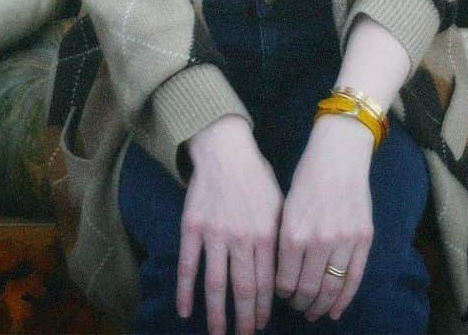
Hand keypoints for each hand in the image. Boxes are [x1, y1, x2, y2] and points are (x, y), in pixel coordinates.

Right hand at [179, 115, 283, 334]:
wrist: (225, 149)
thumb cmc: (256, 176)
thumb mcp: (278, 204)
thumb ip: (279, 239)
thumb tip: (282, 275)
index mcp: (265, 232)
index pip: (266, 282)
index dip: (263, 307)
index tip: (261, 324)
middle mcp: (240, 237)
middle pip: (242, 289)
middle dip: (244, 319)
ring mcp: (214, 233)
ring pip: (215, 284)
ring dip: (216, 314)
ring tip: (218, 334)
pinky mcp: (191, 227)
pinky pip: (187, 266)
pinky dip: (185, 291)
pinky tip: (185, 311)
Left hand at [275, 113, 374, 322]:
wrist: (339, 154)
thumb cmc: (307, 177)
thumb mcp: (286, 207)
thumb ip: (285, 241)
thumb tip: (282, 275)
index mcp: (293, 232)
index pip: (285, 281)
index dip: (282, 294)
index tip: (282, 295)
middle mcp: (318, 240)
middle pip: (308, 289)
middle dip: (300, 303)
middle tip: (298, 307)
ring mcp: (344, 241)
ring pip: (331, 288)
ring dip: (321, 306)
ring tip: (315, 312)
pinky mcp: (364, 239)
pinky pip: (354, 278)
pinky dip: (345, 298)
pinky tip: (336, 310)